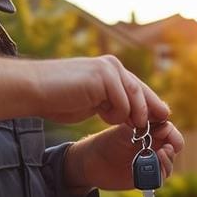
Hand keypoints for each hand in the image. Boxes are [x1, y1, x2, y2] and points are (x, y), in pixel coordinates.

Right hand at [31, 55, 167, 127]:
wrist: (34, 90)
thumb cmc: (58, 99)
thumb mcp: (92, 102)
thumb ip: (111, 103)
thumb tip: (132, 116)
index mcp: (110, 69)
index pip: (137, 88)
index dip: (150, 105)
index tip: (161, 120)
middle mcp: (112, 66)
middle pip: (141, 92)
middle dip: (148, 113)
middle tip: (149, 131)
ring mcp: (109, 69)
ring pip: (134, 98)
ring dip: (130, 116)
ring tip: (118, 122)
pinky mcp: (103, 76)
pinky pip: (122, 103)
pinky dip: (116, 115)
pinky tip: (101, 113)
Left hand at [64, 120, 184, 191]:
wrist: (92, 162)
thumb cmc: (107, 141)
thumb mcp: (125, 130)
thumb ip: (143, 125)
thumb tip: (162, 119)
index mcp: (152, 133)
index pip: (170, 131)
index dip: (171, 133)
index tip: (166, 133)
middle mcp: (155, 148)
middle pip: (174, 147)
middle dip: (172, 147)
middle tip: (166, 148)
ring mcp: (151, 164)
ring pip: (168, 164)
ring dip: (166, 161)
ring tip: (158, 156)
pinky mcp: (145, 179)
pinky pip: (159, 179)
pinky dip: (157, 175)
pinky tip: (150, 170)